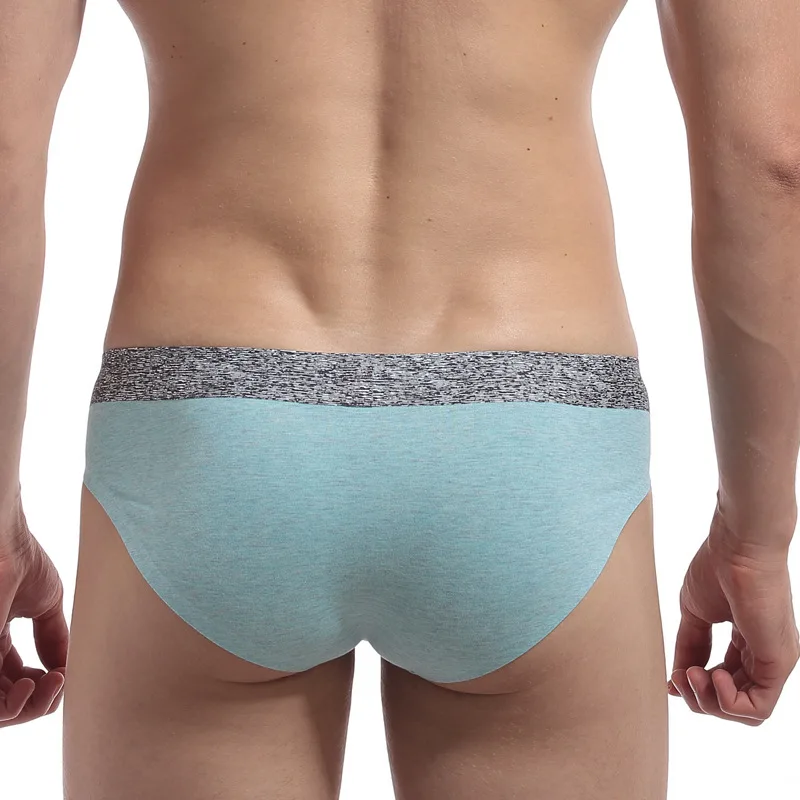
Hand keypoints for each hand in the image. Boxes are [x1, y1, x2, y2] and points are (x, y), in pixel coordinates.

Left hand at [0, 500, 68, 726]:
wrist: (8, 543)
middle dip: (40, 703)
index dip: (44, 686)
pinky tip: (36, 684)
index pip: (17, 682)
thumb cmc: (23, 563)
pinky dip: (16, 704)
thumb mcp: (47, 604)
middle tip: (60, 683)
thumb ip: (54, 637)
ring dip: (32, 707)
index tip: (65, 672)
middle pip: (10, 703)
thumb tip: (63, 666)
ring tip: (52, 683)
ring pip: (1, 709)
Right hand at [668, 504, 799, 724]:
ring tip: (692, 675)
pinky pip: (758, 707)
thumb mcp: (695, 613)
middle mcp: (765, 656)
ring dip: (709, 702)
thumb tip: (679, 676)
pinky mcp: (778, 662)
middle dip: (698, 698)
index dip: (695, 686)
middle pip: (734, 702)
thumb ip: (690, 646)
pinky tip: (710, 676)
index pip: (726, 681)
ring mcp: (774, 661)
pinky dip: (728, 703)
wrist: (736, 546)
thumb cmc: (717, 568)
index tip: (671, 678)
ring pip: (746, 711)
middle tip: (680, 677)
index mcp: (748, 641)